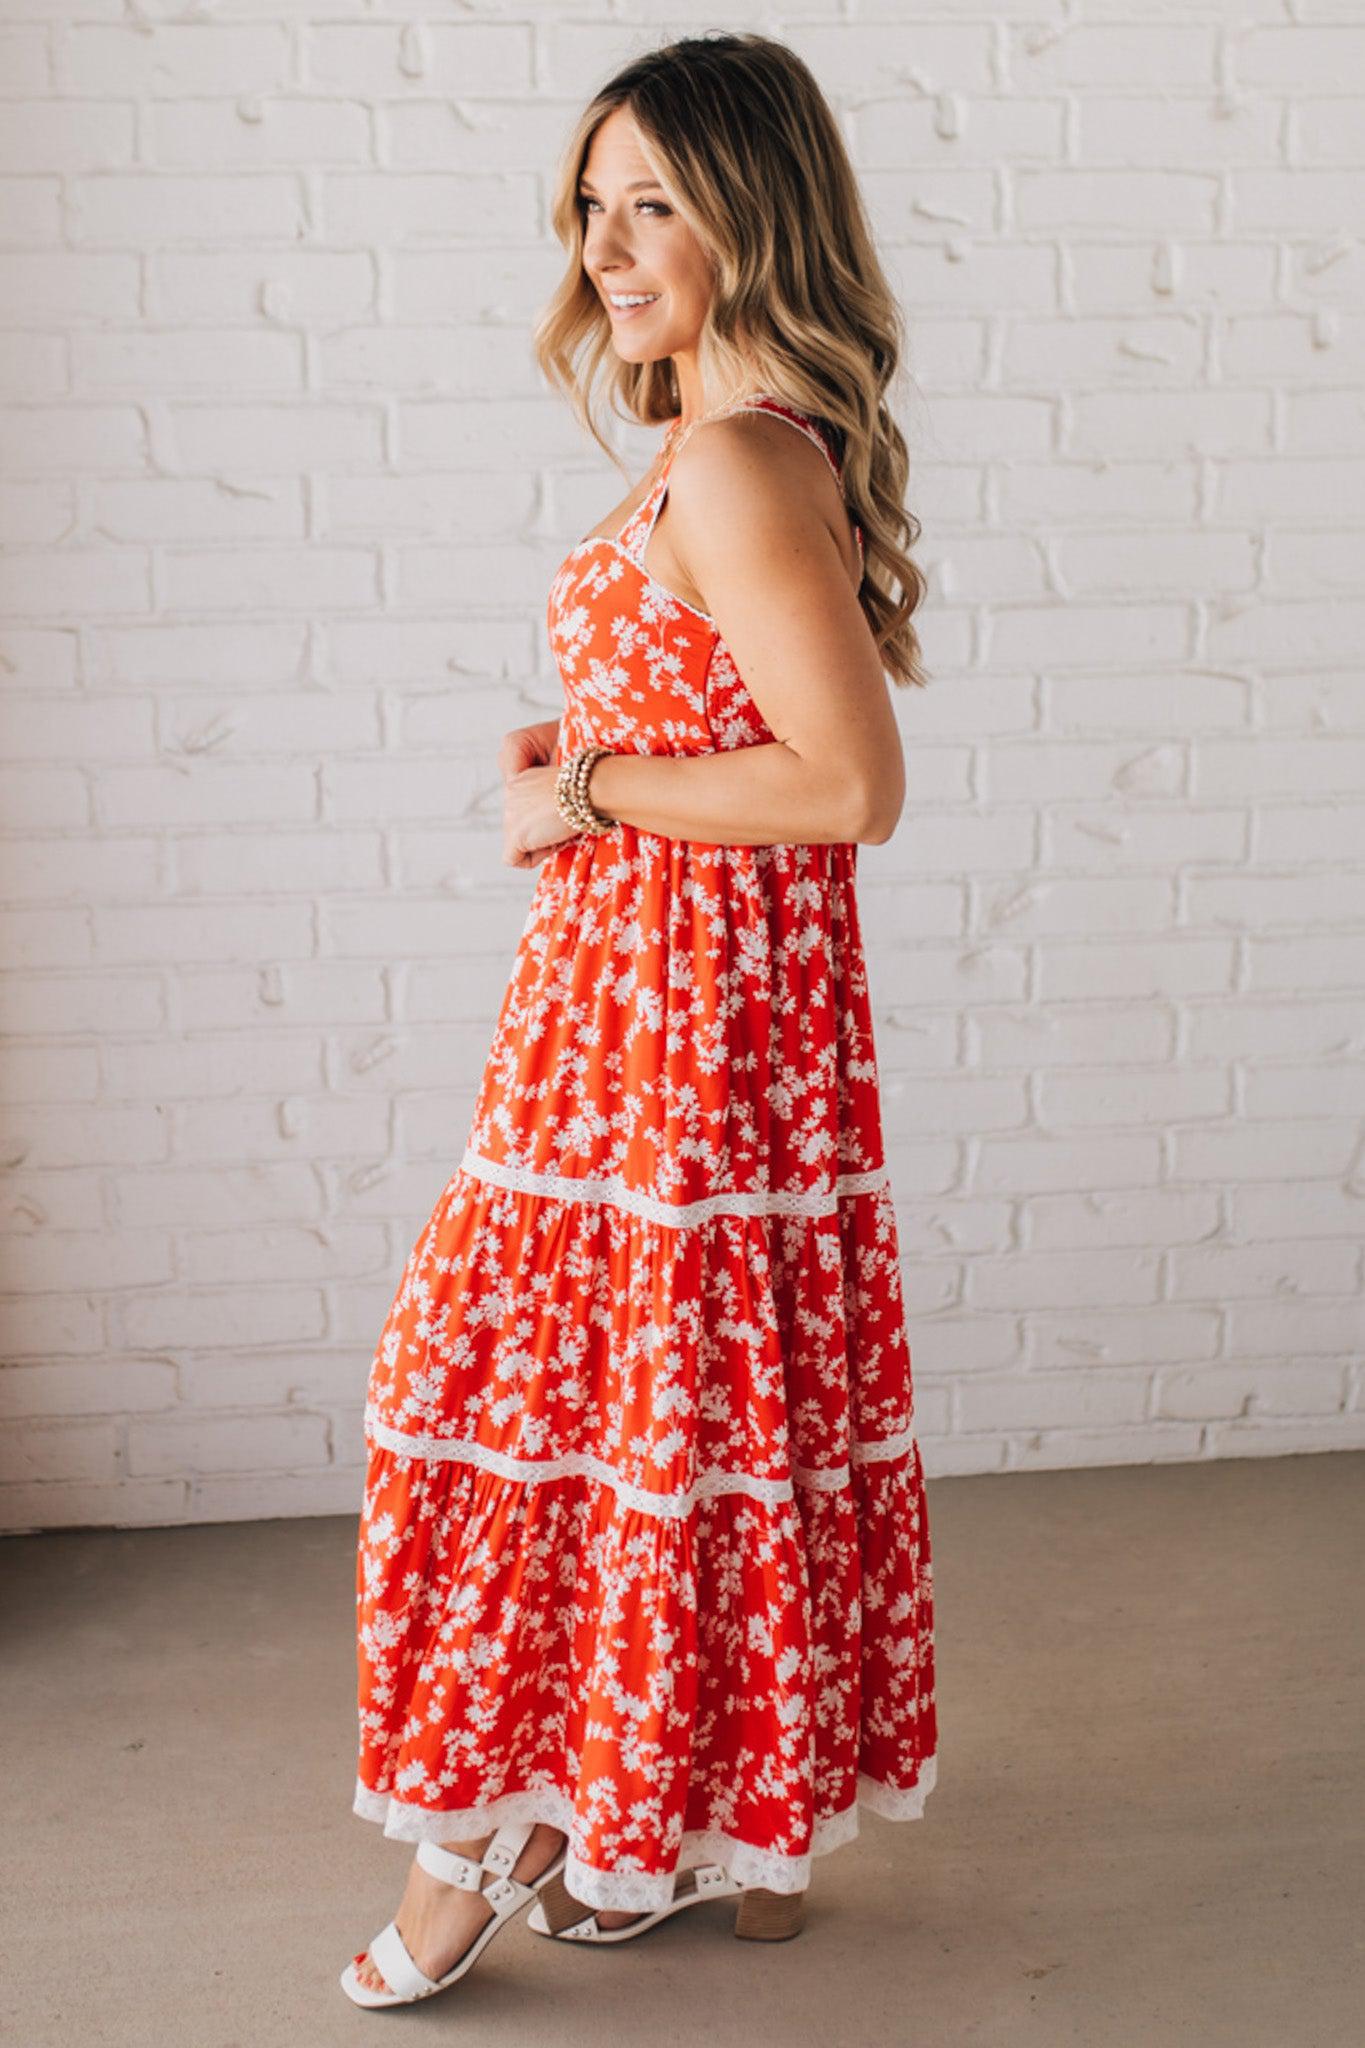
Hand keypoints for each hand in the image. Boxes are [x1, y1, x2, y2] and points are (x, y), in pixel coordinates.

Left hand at [498, 716, 574, 869]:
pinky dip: (532, 859)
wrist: (587, 791)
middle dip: (539, 834)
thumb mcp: (560, 790)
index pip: (521, 812)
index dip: (541, 821)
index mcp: (520, 781)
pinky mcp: (515, 835)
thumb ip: (545, 801)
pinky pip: (513, 859)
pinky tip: (551, 845)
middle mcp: (510, 794)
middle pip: (517, 828)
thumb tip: (546, 821)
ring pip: (516, 844)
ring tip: (559, 834)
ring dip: (539, 845)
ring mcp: (510, 815)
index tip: (559, 817)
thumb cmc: (584, 791)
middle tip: (562, 829)